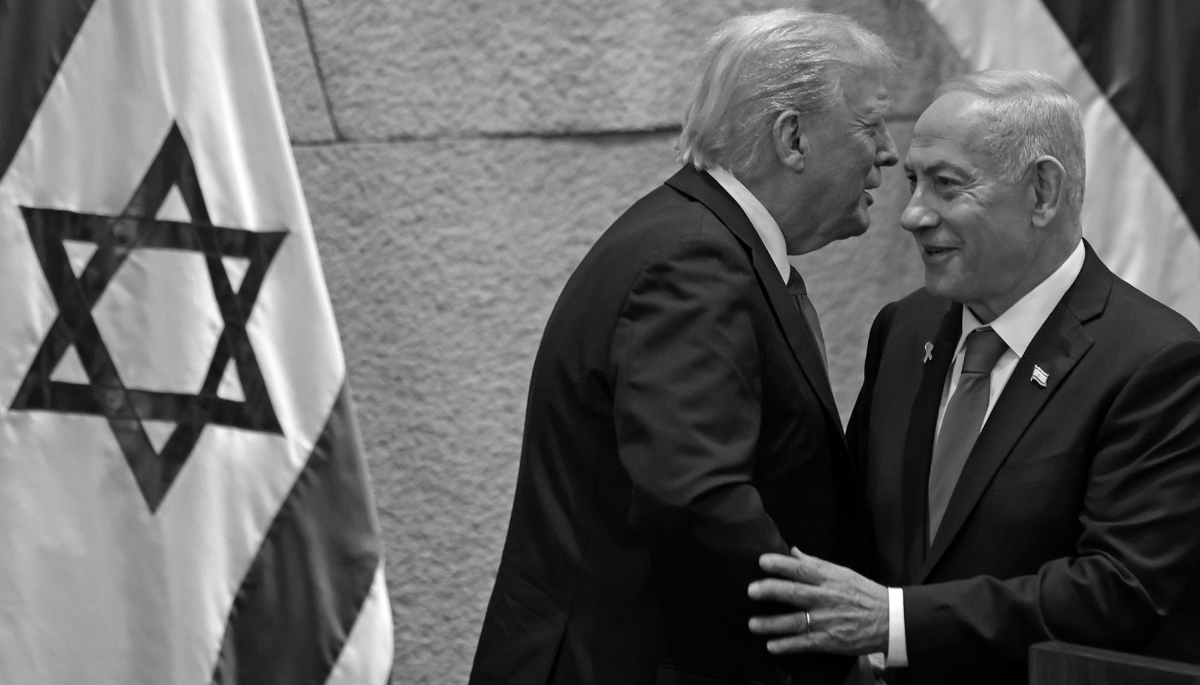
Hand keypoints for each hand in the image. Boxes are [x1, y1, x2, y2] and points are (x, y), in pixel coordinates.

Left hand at [747, 548, 888, 655]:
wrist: (890, 619)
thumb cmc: (864, 593)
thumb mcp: (842, 573)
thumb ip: (815, 564)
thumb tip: (793, 551)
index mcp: (829, 579)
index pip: (802, 568)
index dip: (781, 564)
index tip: (762, 561)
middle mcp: (826, 598)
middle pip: (795, 593)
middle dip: (771, 591)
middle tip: (751, 590)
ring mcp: (828, 621)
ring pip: (796, 622)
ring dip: (772, 624)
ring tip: (753, 624)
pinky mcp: (831, 641)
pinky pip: (806, 644)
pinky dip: (788, 646)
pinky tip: (771, 646)